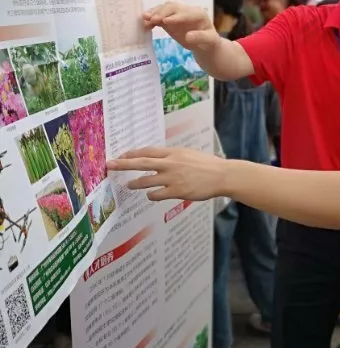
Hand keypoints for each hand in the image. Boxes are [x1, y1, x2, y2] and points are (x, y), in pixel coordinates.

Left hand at [107, 147, 227, 201]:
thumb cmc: (207, 165)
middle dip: (123, 164)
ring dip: (135, 183)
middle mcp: (170, 164)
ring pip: (146, 180)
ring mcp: (172, 178)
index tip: (121, 155)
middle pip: (141, 162)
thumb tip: (160, 159)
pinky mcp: (177, 191)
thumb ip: (174, 157)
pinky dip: (151, 195)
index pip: (147, 151)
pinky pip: (157, 195)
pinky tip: (151, 196)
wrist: (221, 175)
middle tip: (110, 164)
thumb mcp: (188, 154)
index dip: (133, 153)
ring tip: (128, 185)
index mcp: (173, 153)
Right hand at [142, 2, 219, 51]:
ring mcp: (177, 14)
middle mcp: (187, 10)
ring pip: (164, 9)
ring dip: (154, 13)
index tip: (166, 21)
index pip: (187, 13)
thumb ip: (200, 37)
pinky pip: (159, 17)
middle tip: (153, 19)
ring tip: (144, 19)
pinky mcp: (169, 19)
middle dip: (162, 12)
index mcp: (198, 14)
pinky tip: (144, 24)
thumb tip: (188, 36)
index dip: (176, 16)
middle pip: (173, 7)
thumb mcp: (210, 41)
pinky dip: (151, 20)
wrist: (204, 44)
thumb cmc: (209, 42)